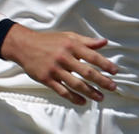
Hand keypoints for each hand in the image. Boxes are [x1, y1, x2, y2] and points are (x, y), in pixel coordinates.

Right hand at [1, 24, 117, 104]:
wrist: (23, 45)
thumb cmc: (48, 41)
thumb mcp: (67, 37)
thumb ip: (86, 41)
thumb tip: (104, 42)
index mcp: (70, 46)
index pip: (92, 56)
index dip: (105, 64)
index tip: (115, 72)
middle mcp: (63, 57)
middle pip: (87, 72)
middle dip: (102, 81)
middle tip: (112, 87)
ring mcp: (54, 69)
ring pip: (76, 84)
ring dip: (91, 92)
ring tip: (100, 97)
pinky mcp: (46, 78)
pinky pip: (62, 91)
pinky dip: (74, 98)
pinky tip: (83, 102)